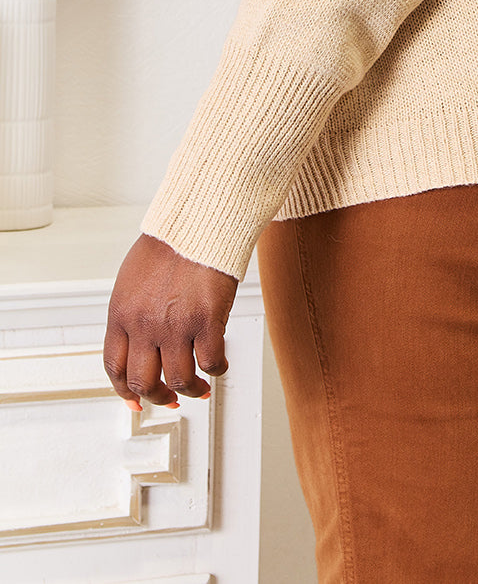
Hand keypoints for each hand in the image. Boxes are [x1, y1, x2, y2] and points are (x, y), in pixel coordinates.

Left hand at [103, 234, 237, 407]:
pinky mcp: (207, 320)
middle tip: (170, 398)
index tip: (136, 401)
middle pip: (143, 383)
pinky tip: (219, 363)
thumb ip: (132, 314)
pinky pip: (211, 362)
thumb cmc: (170, 243)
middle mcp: (144, 324)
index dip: (125, 392)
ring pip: (179, 380)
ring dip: (191, 390)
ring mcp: (176, 325)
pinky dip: (216, 369)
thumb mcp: (133, 280)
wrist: (198, 220)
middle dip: (157, 397)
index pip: (114, 367)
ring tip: (200, 387)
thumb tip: (139, 344)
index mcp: (121, 313)